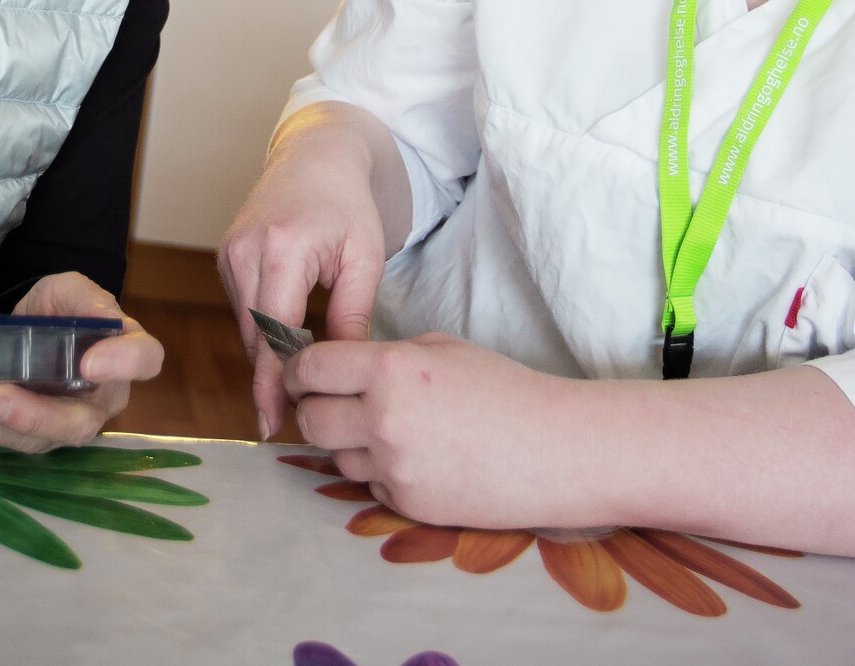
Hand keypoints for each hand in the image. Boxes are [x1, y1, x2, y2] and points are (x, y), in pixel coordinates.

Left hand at [0, 273, 161, 453]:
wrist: (26, 331)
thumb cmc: (60, 309)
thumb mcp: (70, 290)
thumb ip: (86, 301)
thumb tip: (103, 322)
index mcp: (122, 356)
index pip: (145, 360)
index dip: (124, 364)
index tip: (92, 361)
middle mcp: (97, 402)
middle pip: (74, 423)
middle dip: (28, 414)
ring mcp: (56, 425)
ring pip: (26, 438)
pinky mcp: (18, 434)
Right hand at [219, 110, 391, 438]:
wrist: (316, 156)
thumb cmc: (348, 204)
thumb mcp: (364, 258)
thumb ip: (352, 316)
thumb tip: (341, 371)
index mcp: (282, 249)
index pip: (274, 333)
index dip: (274, 383)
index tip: (275, 423)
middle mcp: (245, 251)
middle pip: (254, 336)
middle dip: (270, 380)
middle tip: (288, 422)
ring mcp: (229, 252)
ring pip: (245, 327)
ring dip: (267, 357)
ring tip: (291, 394)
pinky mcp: (226, 256)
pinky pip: (242, 309)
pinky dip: (262, 332)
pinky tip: (283, 351)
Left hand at [287, 333, 594, 529]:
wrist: (556, 449)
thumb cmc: (505, 390)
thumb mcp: (441, 349)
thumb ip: (385, 357)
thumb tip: (340, 368)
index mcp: (391, 369)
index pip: (312, 368)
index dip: (299, 371)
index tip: (302, 375)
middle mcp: (383, 419)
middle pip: (310, 419)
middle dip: (313, 410)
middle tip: (330, 404)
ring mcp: (393, 467)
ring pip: (336, 458)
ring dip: (348, 445)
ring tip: (390, 431)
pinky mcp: (407, 504)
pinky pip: (369, 486)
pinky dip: (381, 474)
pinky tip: (418, 459)